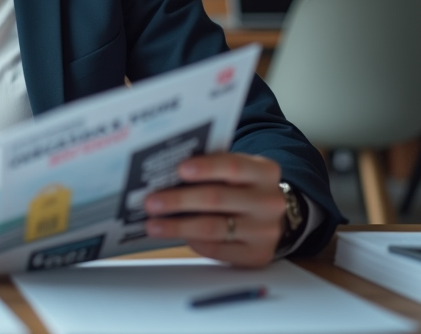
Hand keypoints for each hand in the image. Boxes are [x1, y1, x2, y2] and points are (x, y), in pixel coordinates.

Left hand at [142, 153, 285, 267]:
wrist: (269, 217)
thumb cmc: (241, 187)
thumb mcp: (236, 172)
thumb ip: (211, 167)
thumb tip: (166, 173)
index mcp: (265, 171)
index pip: (232, 166)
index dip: (205, 168)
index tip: (179, 169)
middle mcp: (269, 201)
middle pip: (217, 198)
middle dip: (179, 200)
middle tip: (151, 202)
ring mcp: (265, 231)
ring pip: (213, 228)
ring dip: (178, 226)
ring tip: (153, 225)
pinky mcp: (257, 255)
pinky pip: (217, 249)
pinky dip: (193, 242)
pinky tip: (176, 236)